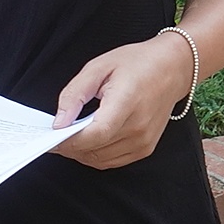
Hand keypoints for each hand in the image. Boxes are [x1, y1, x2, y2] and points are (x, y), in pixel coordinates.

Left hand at [52, 33, 194, 170]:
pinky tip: (87, 140)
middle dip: (69, 146)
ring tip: (67, 137)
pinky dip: (95, 155)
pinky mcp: (145, 149)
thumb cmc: (136, 63)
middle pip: (96, 149)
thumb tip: (59, 121)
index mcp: (127, 102)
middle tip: (52, 136)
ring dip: (81, 153)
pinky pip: (113, 161)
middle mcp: (139, 127)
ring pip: (101, 160)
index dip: (71, 139)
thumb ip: (75, 93)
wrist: (172, 69)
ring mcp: (144, 141)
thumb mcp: (98, 66)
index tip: (51, 136)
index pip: (97, 133)